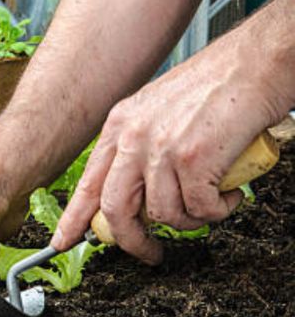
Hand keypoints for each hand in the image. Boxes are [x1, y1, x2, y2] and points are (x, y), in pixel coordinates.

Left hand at [51, 37, 286, 262]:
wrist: (254, 64)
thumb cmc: (216, 87)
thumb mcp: (157, 111)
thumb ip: (140, 148)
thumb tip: (138, 193)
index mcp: (119, 125)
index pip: (88, 182)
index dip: (74, 218)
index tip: (63, 242)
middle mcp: (133, 137)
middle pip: (114, 209)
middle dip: (131, 241)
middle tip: (150, 253)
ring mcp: (161, 148)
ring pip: (163, 215)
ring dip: (191, 221)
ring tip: (210, 203)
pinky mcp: (193, 159)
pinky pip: (200, 210)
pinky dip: (218, 210)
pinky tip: (229, 193)